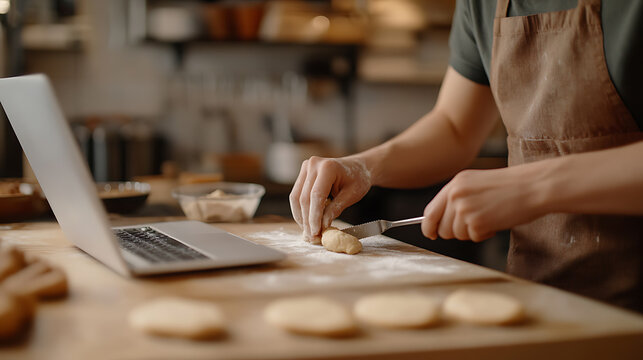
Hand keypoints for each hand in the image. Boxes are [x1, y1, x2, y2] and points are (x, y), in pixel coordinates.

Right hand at [290, 156, 371, 243]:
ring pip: (296, 198)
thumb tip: (322, 225)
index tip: (316, 232)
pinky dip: (301, 210)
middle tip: (313, 237)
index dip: (314, 216)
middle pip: (304, 198)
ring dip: (301, 217)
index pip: (316, 196)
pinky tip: (307, 222)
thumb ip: (335, 209)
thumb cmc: (358, 179)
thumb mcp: (352, 195)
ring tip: (309, 232)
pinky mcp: (303, 174)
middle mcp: (313, 164)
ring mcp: (306, 168)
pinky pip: (297, 195)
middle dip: (307, 220)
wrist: (357, 167)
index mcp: (328, 167)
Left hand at [421, 166, 547, 241]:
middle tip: (474, 225)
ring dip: (472, 232)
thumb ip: (458, 198)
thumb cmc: (510, 186)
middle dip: (455, 232)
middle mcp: (456, 195)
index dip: (429, 226)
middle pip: (442, 228)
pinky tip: (496, 221)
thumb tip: (442, 220)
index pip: (430, 211)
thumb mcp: (476, 184)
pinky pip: (474, 238)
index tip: (431, 233)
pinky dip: (485, 235)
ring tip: (489, 218)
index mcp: (455, 184)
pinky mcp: (477, 222)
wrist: (533, 186)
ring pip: (457, 235)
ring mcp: (465, 209)